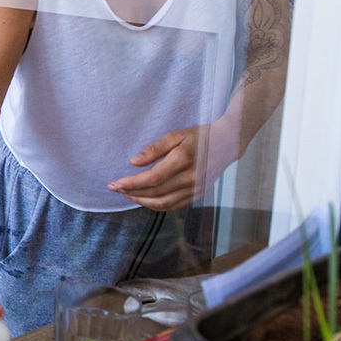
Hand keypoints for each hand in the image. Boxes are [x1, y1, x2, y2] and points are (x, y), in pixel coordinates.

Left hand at [106, 124, 234, 210]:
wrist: (227, 144)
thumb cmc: (199, 136)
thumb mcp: (175, 135)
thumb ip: (154, 149)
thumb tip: (133, 163)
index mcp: (183, 160)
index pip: (152, 178)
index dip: (131, 183)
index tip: (114, 184)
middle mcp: (191, 178)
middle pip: (155, 193)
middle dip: (131, 192)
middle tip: (114, 188)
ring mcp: (195, 189)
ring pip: (163, 203)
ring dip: (141, 201)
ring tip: (127, 193)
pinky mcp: (198, 194)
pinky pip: (173, 206)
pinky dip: (156, 205)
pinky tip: (144, 199)